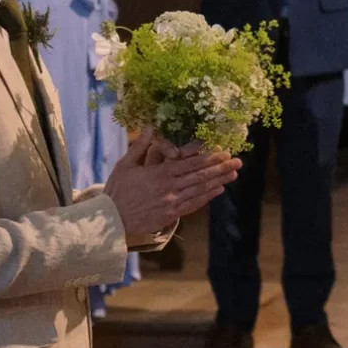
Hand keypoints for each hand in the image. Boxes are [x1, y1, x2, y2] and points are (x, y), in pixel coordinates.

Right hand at [106, 139, 241, 238]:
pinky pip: (193, 205)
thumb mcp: (125, 165)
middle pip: (199, 176)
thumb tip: (148, 126)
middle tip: (237, 160)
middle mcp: (169, 188)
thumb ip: (140, 146)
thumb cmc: (116, 191)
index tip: (223, 151)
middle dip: (220, 167)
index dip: (209, 157)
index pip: (189, 164)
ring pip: (200, 190)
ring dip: (218, 181)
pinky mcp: (171, 215)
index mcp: (159, 174)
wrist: (110, 221)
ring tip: (234, 173)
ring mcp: (171, 203)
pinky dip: (207, 197)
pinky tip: (219, 190)